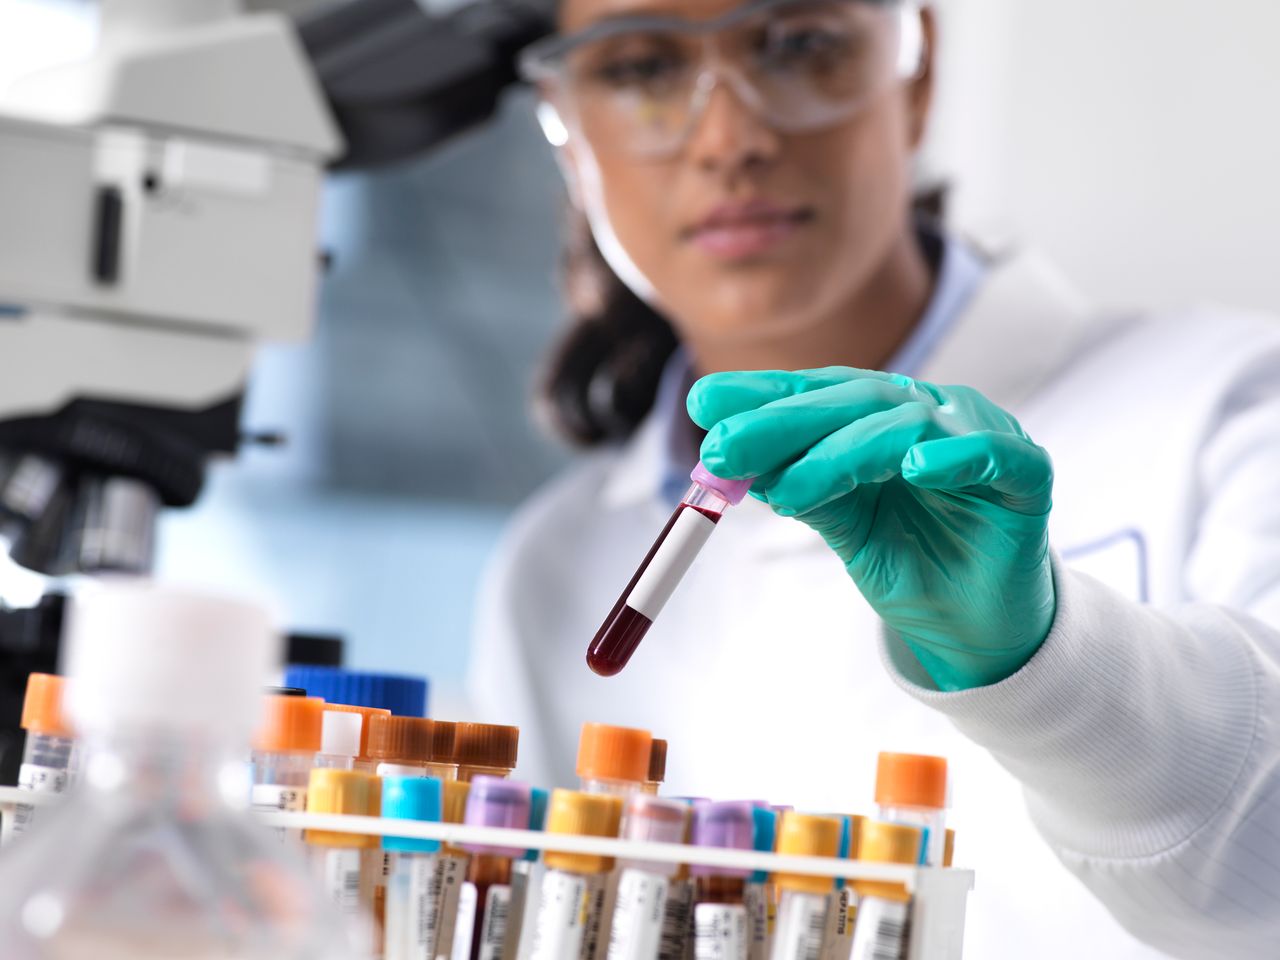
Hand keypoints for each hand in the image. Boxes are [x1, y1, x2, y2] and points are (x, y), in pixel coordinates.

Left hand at [688, 367, 1055, 690]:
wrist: (977, 628)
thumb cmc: (911, 565)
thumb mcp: (842, 526)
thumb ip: (802, 488)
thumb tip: (730, 464)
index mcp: (881, 418)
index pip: (817, 393)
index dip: (762, 395)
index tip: (701, 403)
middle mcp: (928, 414)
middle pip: (853, 400)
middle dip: (782, 423)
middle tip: (723, 448)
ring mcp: (979, 437)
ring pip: (907, 425)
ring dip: (842, 453)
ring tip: (788, 489)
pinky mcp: (1026, 475)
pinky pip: (993, 454)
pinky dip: (955, 454)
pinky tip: (914, 466)